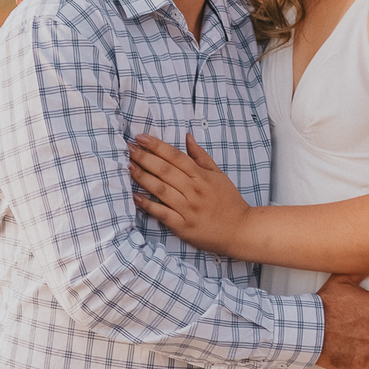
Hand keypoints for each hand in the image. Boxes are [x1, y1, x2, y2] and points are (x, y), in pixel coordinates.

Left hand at [128, 133, 252, 255]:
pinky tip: (135, 197)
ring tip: (128, 167)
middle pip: (165, 170)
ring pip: (161, 190)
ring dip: (143, 177)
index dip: (157, 146)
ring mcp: (188, 209)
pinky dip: (148, 205)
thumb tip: (187, 137)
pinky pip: (162, 213)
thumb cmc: (229, 201)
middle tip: (128, 149)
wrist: (240, 230)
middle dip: (145, 158)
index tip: (141, 138)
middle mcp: (194, 190)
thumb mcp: (219, 175)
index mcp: (202, 176)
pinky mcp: (183, 226)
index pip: (176, 156)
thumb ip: (201, 157)